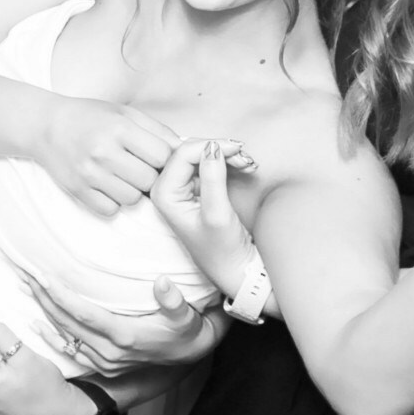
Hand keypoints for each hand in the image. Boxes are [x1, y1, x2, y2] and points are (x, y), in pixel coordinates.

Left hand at [20, 271, 223, 374]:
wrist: (192, 354)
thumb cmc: (187, 329)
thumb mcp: (186, 315)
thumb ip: (173, 301)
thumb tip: (162, 283)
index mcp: (125, 336)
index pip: (84, 313)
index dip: (60, 295)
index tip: (42, 277)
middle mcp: (111, 352)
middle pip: (68, 323)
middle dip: (44, 298)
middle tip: (24, 275)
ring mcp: (105, 362)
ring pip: (66, 336)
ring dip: (44, 313)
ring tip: (27, 290)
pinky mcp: (104, 366)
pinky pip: (71, 352)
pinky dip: (52, 338)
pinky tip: (36, 325)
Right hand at [36, 97, 180, 215]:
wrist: (46, 125)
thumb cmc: (90, 117)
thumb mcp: (125, 112)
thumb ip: (157, 130)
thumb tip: (184, 151)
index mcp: (120, 128)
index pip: (163, 156)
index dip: (164, 159)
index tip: (155, 157)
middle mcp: (105, 151)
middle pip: (150, 181)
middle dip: (149, 176)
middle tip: (137, 167)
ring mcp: (90, 173)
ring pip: (132, 198)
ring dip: (132, 191)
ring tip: (121, 175)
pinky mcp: (78, 190)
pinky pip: (110, 210)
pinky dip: (112, 202)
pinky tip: (106, 186)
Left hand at [150, 137, 260, 300]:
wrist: (234, 268)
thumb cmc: (223, 249)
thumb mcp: (218, 214)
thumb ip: (213, 180)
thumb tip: (212, 146)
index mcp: (164, 195)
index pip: (182, 154)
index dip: (211, 146)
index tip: (238, 150)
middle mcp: (167, 188)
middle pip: (190, 150)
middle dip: (219, 149)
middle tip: (246, 158)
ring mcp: (180, 186)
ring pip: (200, 153)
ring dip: (226, 154)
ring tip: (249, 164)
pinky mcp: (194, 187)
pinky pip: (207, 162)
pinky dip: (226, 161)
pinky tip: (244, 167)